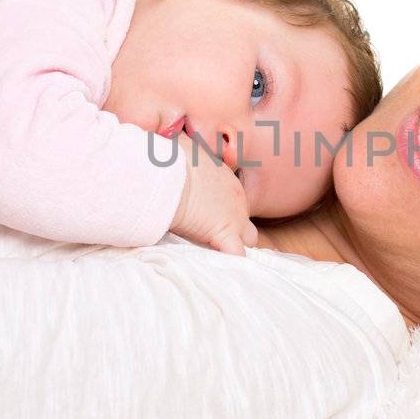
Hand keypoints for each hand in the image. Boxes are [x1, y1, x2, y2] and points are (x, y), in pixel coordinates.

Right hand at [168, 136, 257, 255]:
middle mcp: (237, 198)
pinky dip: (231, 263)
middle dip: (235, 229)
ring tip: (219, 255)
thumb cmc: (171, 160)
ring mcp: (235, 217)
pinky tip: (223, 270)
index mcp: (227, 178)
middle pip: (247, 218)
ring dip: (236, 245)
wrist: (169, 175)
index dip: (221, 210)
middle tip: (214, 236)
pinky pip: (237, 256)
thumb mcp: (180, 149)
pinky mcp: (226, 234)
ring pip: (250, 239)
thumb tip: (171, 148)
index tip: (206, 215)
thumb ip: (182, 152)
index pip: (233, 199)